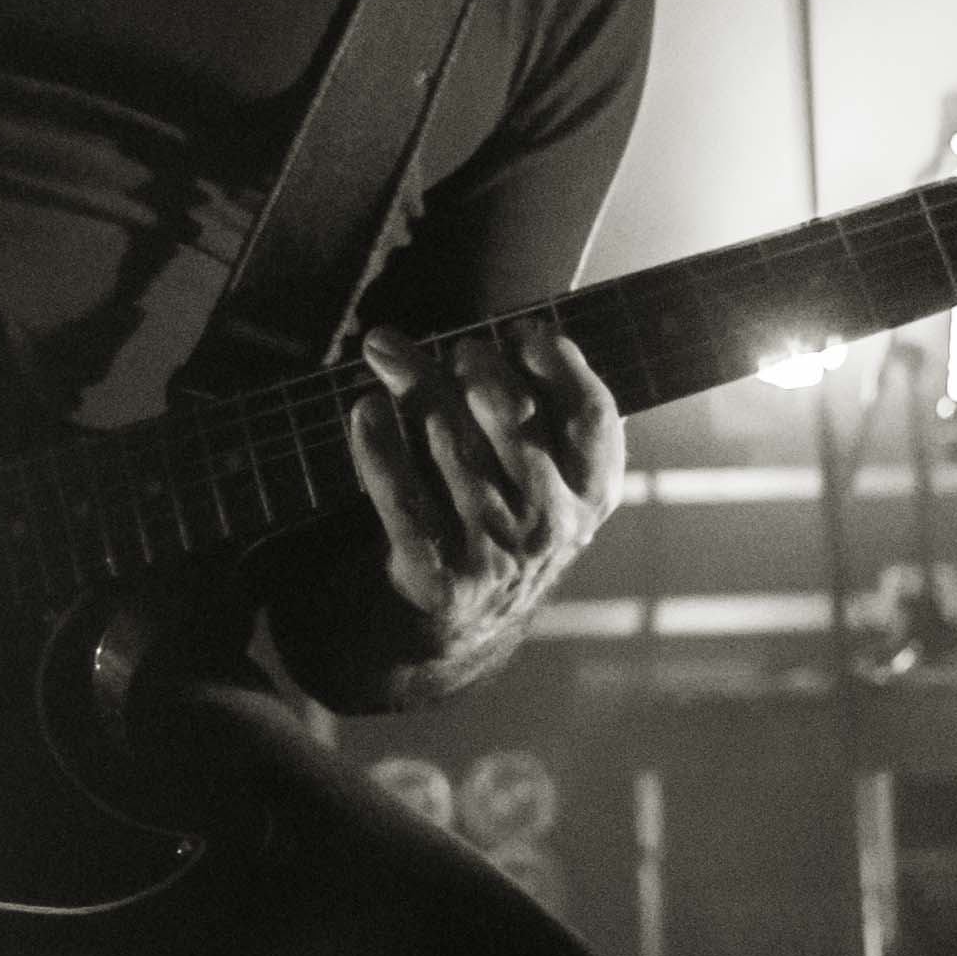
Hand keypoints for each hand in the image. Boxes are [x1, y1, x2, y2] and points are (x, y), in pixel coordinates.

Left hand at [346, 317, 623, 668]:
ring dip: (413, 384)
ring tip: (385, 348)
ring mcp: (494, 552)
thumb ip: (542, 417)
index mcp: (591, 494)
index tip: (524, 330)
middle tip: (452, 345)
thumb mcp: (545, 479)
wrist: (460, 624)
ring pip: (450, 446)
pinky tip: (365, 408)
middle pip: (511, 418)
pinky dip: (379, 447)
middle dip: (475, 366)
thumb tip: (514, 334)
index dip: (560, 364)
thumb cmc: (502, 520)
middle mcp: (551, 525)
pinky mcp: (438, 576)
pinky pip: (401, 497)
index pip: (590, 415)